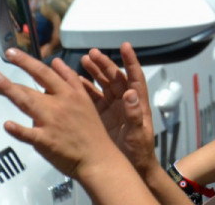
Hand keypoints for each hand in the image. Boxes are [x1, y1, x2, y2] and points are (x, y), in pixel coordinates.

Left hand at [0, 48, 119, 178]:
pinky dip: (18, 129)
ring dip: (9, 90)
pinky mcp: (47, 141)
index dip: (27, 62)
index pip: (45, 72)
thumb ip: (70, 80)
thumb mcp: (86, 99)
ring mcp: (53, 122)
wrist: (98, 157)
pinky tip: (7, 124)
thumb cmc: (90, 131)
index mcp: (71, 93)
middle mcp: (61, 104)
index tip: (12, 54)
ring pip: (27, 102)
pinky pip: (29, 134)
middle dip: (14, 72)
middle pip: (34, 83)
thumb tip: (56, 62)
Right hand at [80, 44, 156, 174]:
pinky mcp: (101, 117)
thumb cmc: (140, 152)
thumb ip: (135, 115)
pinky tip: (75, 81)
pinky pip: (92, 99)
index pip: (135, 78)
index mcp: (137, 103)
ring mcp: (112, 109)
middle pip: (115, 78)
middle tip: (92, 53)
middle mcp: (125, 102)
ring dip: (94, 74)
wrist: (131, 168)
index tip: (125, 46)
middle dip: (105, 65)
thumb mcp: (138, 134)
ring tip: (83, 61)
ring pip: (102, 86)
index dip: (131, 61)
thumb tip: (130, 94)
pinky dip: (84, 90)